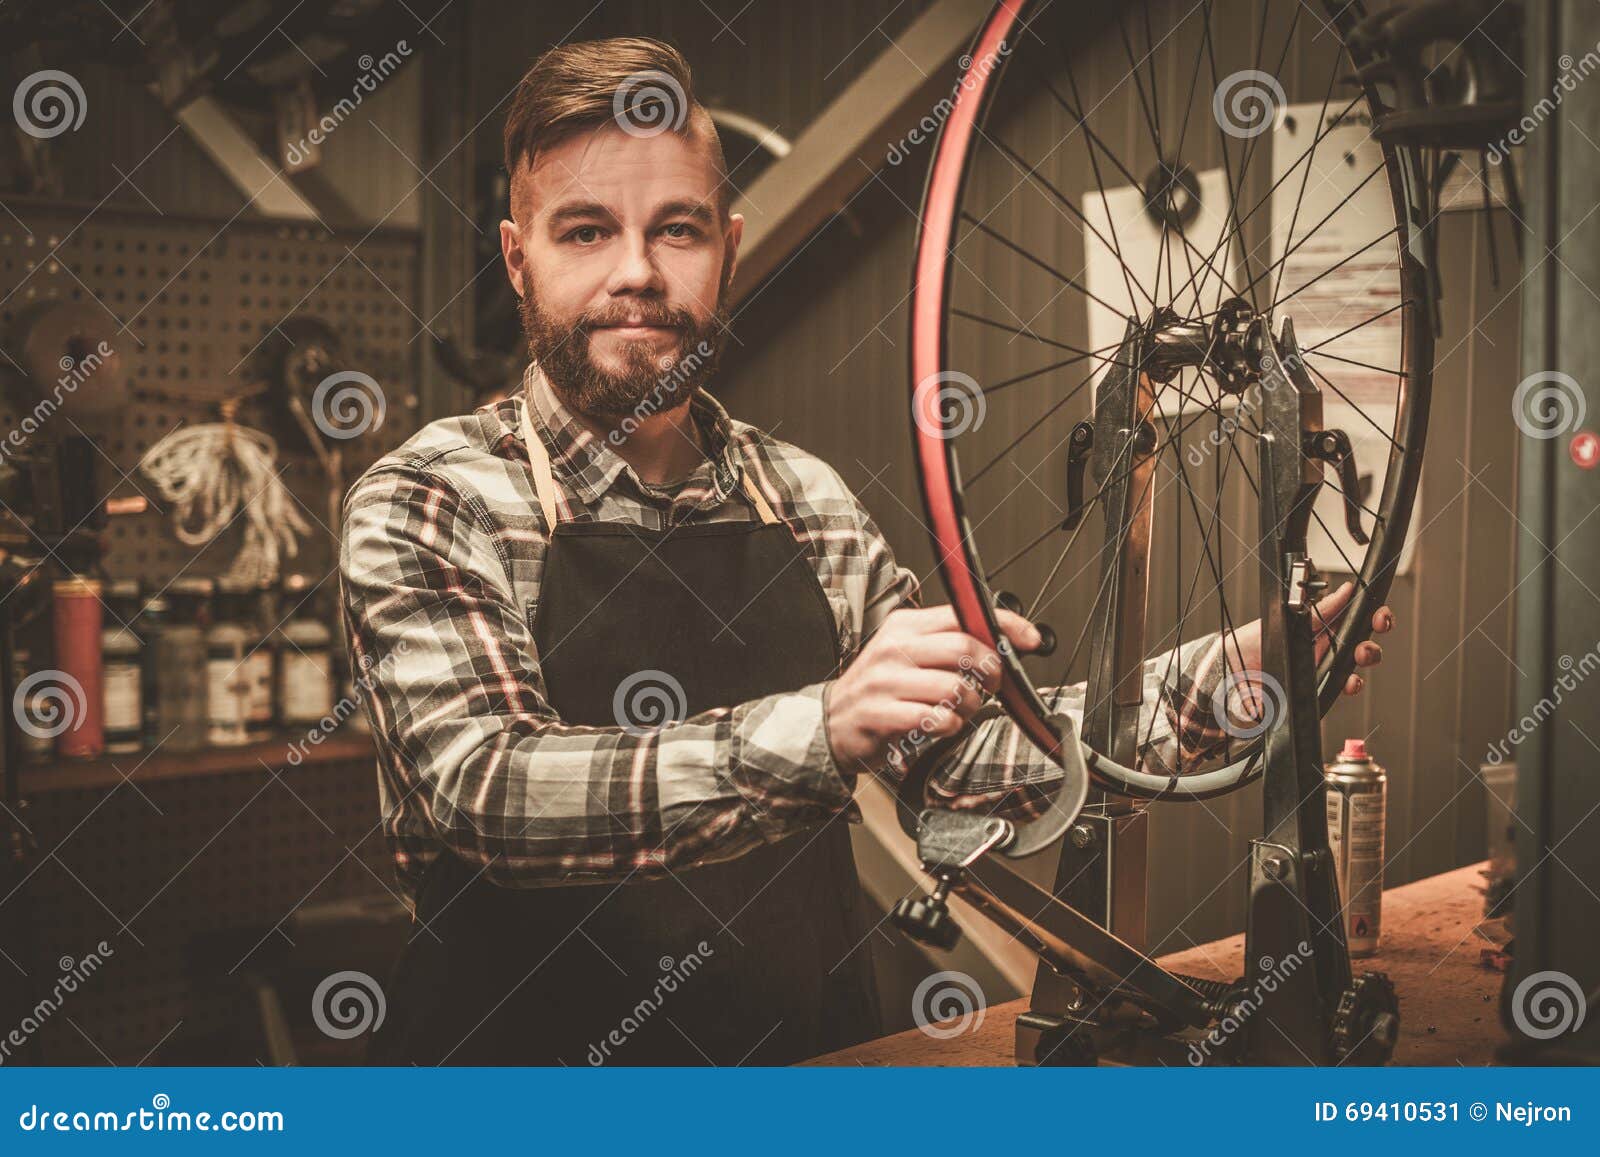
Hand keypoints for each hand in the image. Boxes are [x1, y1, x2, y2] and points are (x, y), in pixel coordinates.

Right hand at [825, 605, 1039, 773]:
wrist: (833, 720)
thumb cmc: (881, 688)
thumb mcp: (909, 653)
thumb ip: (948, 645)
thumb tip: (1001, 643)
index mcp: (905, 626)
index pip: (964, 615)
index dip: (1004, 625)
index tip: (1030, 639)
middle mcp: (894, 648)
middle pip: (963, 648)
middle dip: (991, 670)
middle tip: (992, 685)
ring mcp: (885, 680)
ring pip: (953, 686)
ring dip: (971, 704)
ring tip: (963, 710)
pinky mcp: (880, 713)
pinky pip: (933, 717)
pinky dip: (950, 724)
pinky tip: (943, 724)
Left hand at [1230, 580, 1394, 695]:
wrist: (1233, 671)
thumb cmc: (1255, 642)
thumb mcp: (1289, 619)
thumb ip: (1320, 609)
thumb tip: (1347, 590)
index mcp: (1321, 627)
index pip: (1355, 620)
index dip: (1373, 616)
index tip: (1379, 614)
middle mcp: (1326, 649)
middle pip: (1364, 643)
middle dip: (1376, 635)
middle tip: (1376, 631)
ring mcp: (1323, 670)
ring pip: (1358, 666)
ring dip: (1368, 657)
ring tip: (1361, 654)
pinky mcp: (1317, 690)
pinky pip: (1341, 688)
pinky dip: (1351, 684)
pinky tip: (1348, 680)